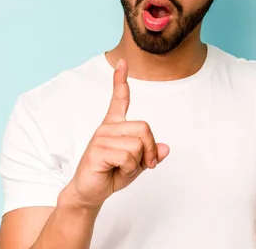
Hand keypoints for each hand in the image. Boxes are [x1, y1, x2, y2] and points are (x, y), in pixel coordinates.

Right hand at [61, 59, 169, 209]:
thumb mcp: (137, 165)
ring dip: (137, 162)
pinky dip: (129, 168)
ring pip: (137, 144)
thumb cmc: (112, 175)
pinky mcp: (97, 150)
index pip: (119, 98)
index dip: (120, 80)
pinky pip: (127, 156)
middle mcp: (107, 127)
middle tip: (146, 164)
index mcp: (115, 125)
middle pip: (144, 128)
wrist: (90, 192)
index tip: (122, 62)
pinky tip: (115, 170)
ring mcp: (101, 137)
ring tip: (122, 167)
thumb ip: (150, 154)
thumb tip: (166, 148)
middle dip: (150, 150)